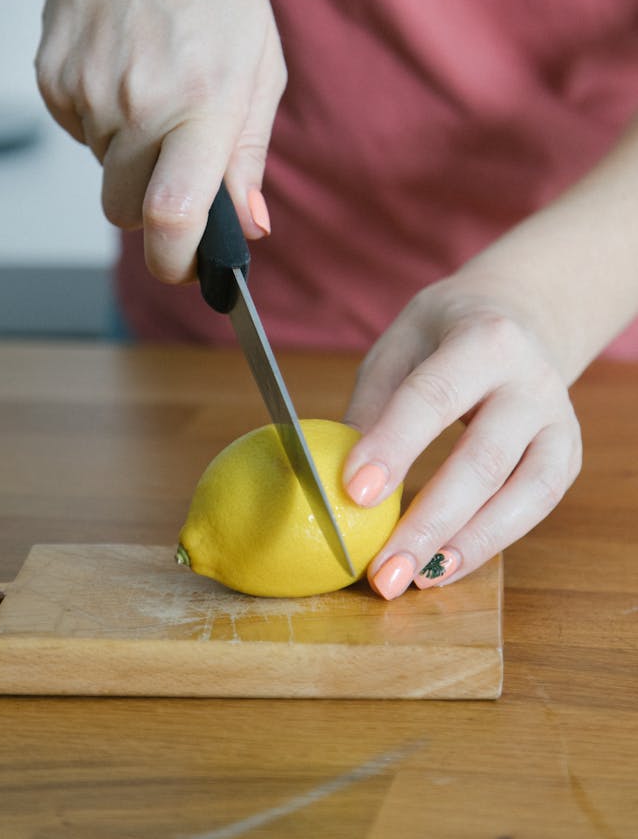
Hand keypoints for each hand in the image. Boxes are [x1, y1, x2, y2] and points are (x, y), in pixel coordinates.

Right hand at [34, 0, 284, 283]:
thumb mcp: (259, 64)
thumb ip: (250, 155)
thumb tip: (249, 226)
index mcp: (204, 102)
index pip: (176, 215)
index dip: (176, 262)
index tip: (184, 269)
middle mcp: (140, 103)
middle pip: (127, 211)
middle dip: (150, 204)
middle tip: (174, 155)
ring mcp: (89, 92)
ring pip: (103, 172)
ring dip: (128, 152)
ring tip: (152, 86)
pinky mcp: (52, 80)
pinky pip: (79, 135)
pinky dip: (101, 119)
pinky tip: (122, 67)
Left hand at [342, 275, 581, 598]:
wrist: (519, 318)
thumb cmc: (442, 337)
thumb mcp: (398, 349)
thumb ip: (371, 407)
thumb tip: (330, 475)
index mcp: (483, 340)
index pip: (434, 397)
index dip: (394, 445)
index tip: (354, 493)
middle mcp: (531, 381)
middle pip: (483, 459)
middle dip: (429, 521)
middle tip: (382, 571)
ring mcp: (558, 421)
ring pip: (523, 493)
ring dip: (466, 545)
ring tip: (413, 580)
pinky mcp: (567, 456)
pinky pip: (534, 507)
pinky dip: (489, 544)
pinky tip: (443, 568)